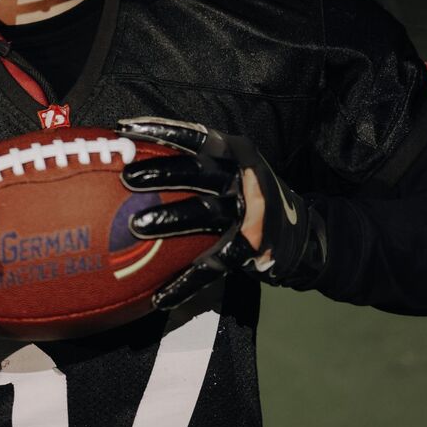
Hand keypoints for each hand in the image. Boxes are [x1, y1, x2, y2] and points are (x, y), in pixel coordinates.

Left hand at [115, 117, 327, 308]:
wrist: (298, 232)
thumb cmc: (243, 194)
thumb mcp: (228, 167)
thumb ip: (191, 160)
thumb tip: (130, 156)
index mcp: (234, 154)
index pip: (197, 137)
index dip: (163, 130)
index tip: (128, 129)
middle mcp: (242, 180)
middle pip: (199, 172)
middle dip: (163, 172)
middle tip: (128, 177)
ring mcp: (248, 215)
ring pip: (204, 214)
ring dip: (171, 220)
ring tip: (137, 225)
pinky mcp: (249, 250)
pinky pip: (212, 267)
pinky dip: (184, 283)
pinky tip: (158, 297)